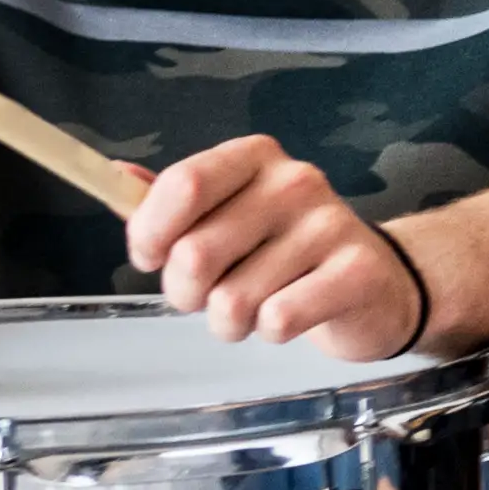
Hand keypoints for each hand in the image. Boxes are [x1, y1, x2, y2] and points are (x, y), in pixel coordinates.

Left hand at [129, 137, 433, 352]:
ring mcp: (329, 225)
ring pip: (232, 300)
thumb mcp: (226, 216)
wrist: (374, 284)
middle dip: (187, 294)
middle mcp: (295, 181)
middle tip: (210, 295)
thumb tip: (114, 177)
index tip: (152, 257)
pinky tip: (291, 315)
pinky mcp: (356, 272)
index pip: (183, 185)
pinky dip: (271, 332)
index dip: (150, 233)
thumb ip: (170, 201)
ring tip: (255, 308)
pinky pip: (277, 319)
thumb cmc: (283, 250)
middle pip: (195, 254)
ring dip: (230, 322)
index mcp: (254, 158)